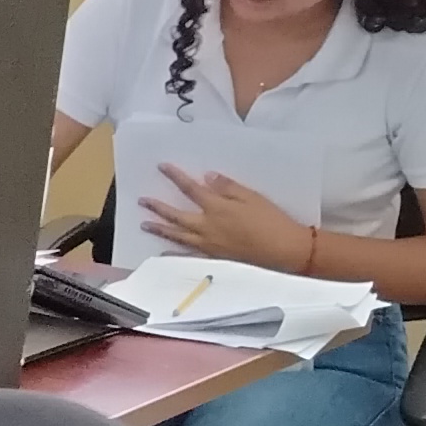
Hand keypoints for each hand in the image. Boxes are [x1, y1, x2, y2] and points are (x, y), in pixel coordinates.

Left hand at [140, 167, 316, 270]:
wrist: (284, 249)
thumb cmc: (271, 221)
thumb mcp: (252, 197)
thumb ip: (227, 188)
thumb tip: (207, 177)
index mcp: (217, 208)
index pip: (191, 189)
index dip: (175, 177)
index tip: (162, 167)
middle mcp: (207, 227)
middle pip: (176, 215)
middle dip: (158, 207)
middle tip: (142, 201)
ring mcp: (208, 244)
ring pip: (178, 236)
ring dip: (160, 229)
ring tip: (144, 224)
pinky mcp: (214, 257)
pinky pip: (188, 255)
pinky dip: (174, 253)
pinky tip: (163, 252)